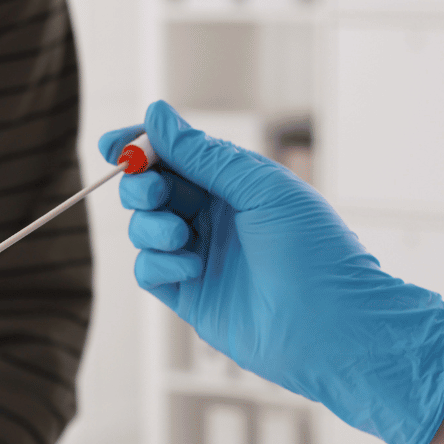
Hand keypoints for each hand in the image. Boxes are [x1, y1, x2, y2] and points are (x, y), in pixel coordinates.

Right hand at [100, 100, 443, 443]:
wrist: (331, 327)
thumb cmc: (314, 253)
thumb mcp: (260, 188)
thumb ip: (203, 155)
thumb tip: (157, 116)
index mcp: (235, 183)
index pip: (176, 155)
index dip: (141, 147)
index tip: (113, 145)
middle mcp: (215, 217)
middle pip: (151, 189)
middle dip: (141, 185)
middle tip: (157, 195)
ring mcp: (199, 256)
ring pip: (144, 229)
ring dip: (150, 226)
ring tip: (180, 238)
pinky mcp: (189, 296)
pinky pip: (148, 270)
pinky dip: (157, 262)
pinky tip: (190, 268)